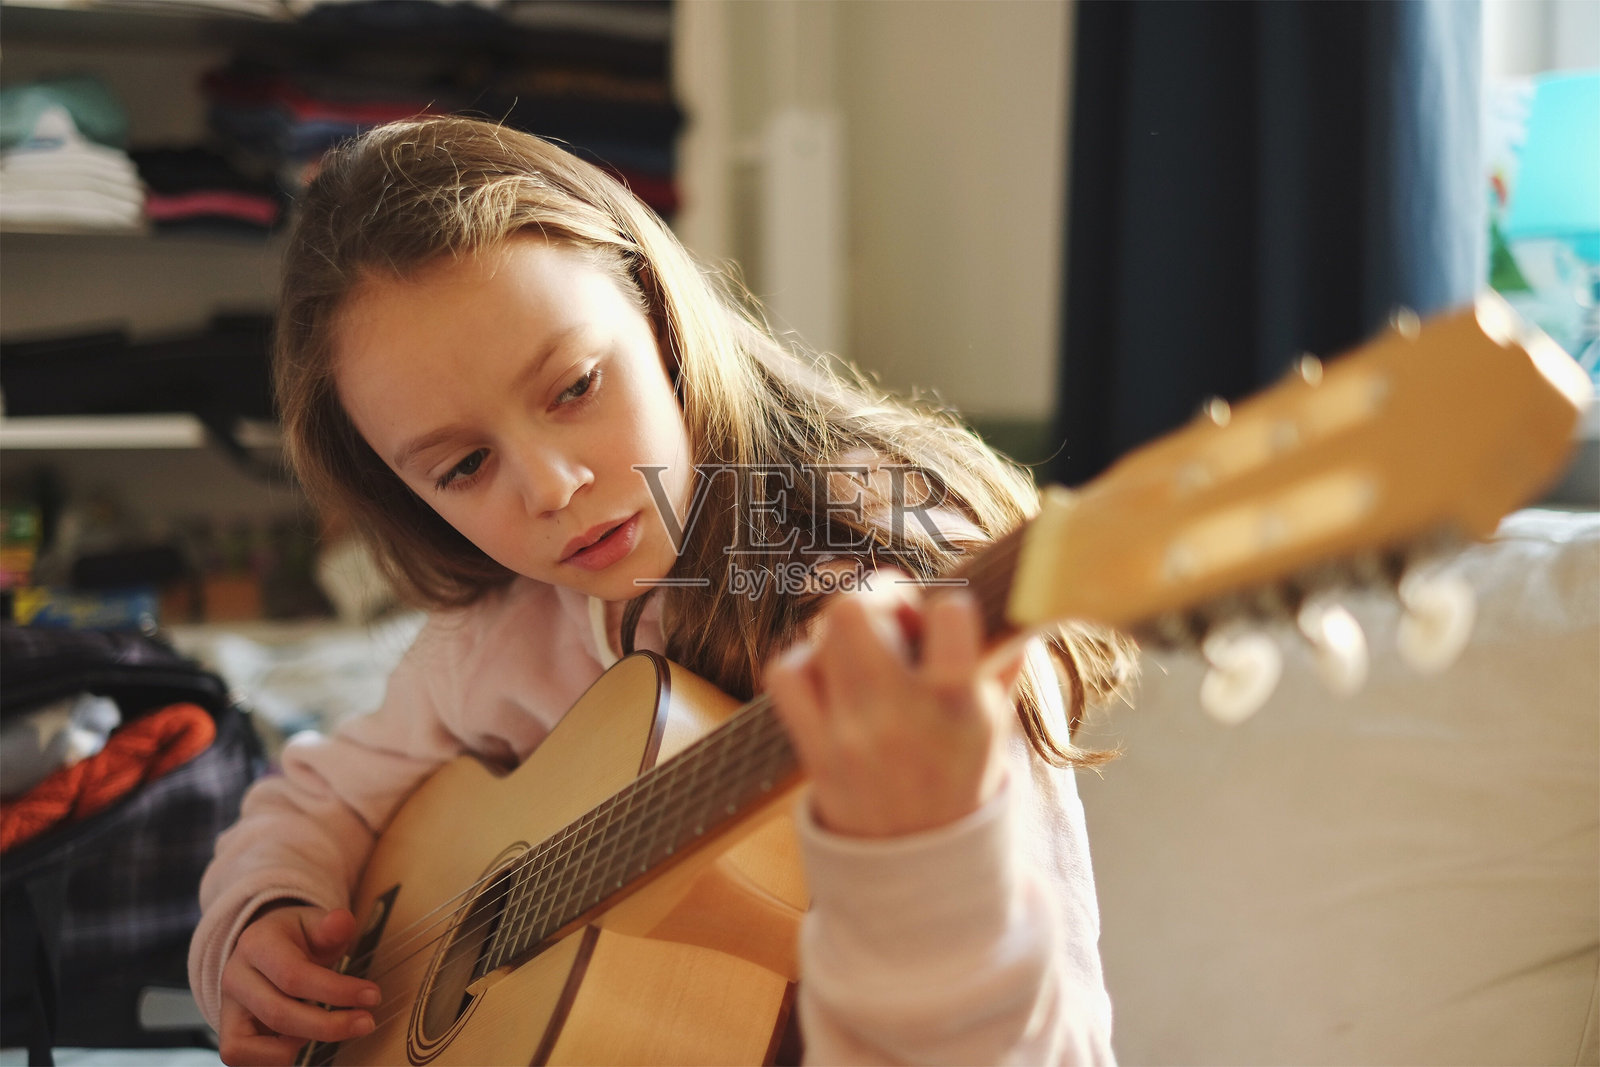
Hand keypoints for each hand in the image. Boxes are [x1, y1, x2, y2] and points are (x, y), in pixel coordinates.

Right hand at [218, 904, 379, 1065]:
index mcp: (257, 944)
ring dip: (300, 1043)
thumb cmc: (297, 938)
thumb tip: (342, 920)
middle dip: (328, 1025)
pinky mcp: (230, 1032)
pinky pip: (241, 1056)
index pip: (293, 975)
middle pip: (278, 1014)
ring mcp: (228, 1007)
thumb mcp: (316, 923)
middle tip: (367, 1023)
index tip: (372, 996)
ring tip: (331, 1026)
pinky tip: (302, 1038)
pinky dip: (276, 1056)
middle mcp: (235, 976)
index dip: (336, 991)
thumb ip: (332, 925)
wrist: (267, 947)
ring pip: (255, 1043)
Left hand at [764, 570, 1024, 837]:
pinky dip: (805, 663)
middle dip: (874, 596)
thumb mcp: (995, 722)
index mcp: (958, 705)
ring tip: (866, 655)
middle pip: (852, 609)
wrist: (918, 863)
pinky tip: (832, 679)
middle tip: (893, 619)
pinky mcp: (813, 750)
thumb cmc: (961, 776)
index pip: (950, 617)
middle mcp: (900, 716)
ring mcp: (849, 734)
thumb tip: (1010, 598)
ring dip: (842, 632)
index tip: (946, 617)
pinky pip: (788, 674)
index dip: (946, 603)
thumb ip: (1000, 658)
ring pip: (819, 634)